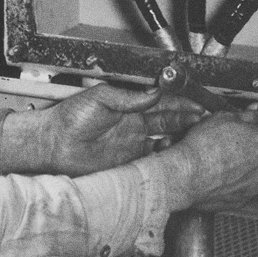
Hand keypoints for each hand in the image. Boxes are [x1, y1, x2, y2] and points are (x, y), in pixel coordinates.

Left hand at [0, 83, 203, 176]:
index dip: (180, 103)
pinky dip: (166, 161)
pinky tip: (175, 158)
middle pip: (169, 121)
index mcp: (128, 106)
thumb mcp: (99, 99)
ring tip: (196, 139)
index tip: (197, 103)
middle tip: (205, 121)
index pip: (161, 102)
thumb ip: (127, 97)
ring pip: (165, 141)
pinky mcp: (128, 164)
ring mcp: (132, 145)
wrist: (52, 146)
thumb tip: (153, 92)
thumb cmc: (68, 118)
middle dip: (188, 120)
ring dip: (180, 140)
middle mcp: (133, 125)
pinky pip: (153, 162)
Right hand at [157, 109, 257, 211]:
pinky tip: (216, 175)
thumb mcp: (223, 118)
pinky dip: (232, 183)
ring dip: (242, 167)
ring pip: (254, 174)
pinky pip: (242, 189)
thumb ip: (246, 116)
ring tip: (220, 159)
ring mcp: (252, 186)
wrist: (185, 176)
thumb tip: (256, 112)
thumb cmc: (201, 147)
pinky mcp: (240, 201)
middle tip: (234, 143)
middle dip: (254, 150)